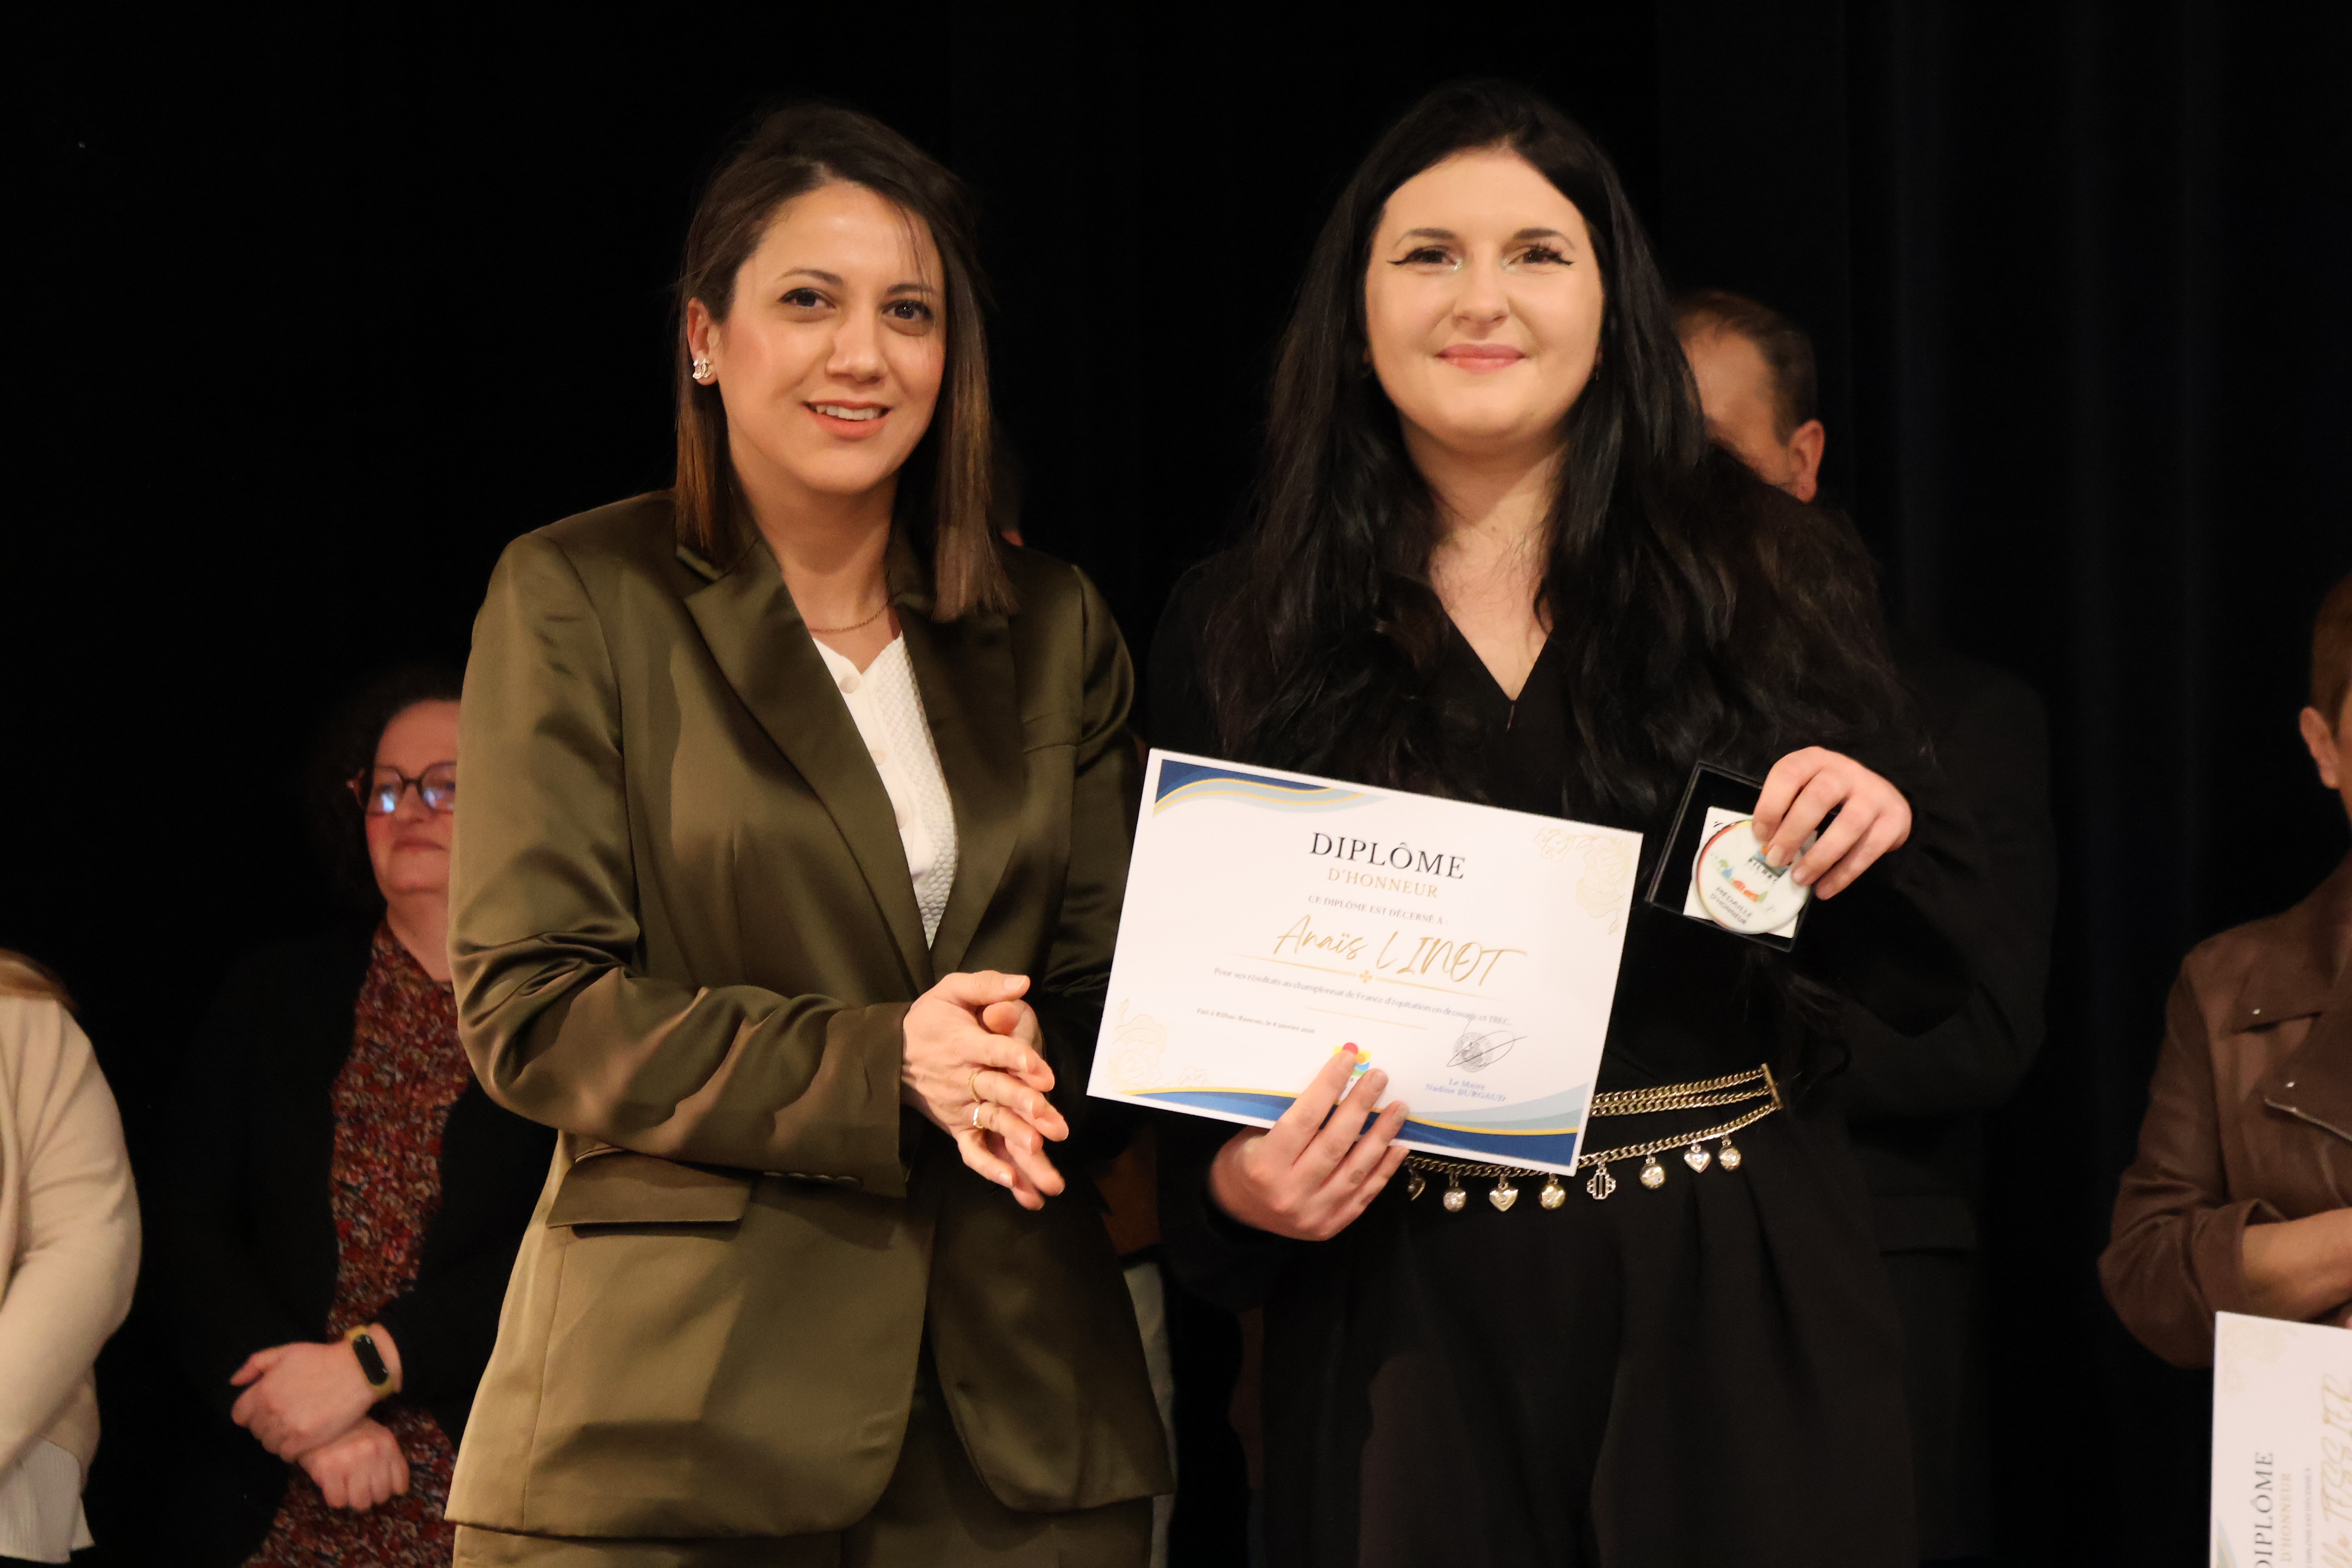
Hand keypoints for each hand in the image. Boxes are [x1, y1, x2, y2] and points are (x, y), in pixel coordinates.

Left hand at [229, 1329, 398, 1458]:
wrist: (357, 1371)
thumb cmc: (321, 1359)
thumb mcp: (286, 1352)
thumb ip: (255, 1364)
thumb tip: (234, 1382)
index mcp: (263, 1390)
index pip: (239, 1415)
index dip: (250, 1413)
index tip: (265, 1409)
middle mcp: (271, 1411)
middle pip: (256, 1431)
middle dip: (266, 1425)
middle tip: (285, 1416)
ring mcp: (288, 1428)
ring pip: (270, 1445)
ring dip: (279, 1438)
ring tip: (295, 1427)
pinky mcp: (305, 1440)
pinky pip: (286, 1455)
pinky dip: (291, 1449)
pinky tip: (303, 1437)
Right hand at [296, 1417, 409, 1510]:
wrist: (317, 1416)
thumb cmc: (350, 1430)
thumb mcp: (377, 1436)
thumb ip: (388, 1458)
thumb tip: (396, 1489)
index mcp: (386, 1444)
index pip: (399, 1484)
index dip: (389, 1490)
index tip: (379, 1487)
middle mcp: (371, 1453)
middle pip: (380, 1496)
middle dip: (370, 1495)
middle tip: (360, 1487)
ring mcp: (349, 1461)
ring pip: (361, 1502)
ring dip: (353, 1499)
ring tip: (347, 1487)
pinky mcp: (327, 1469)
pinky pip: (338, 1501)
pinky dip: (336, 1497)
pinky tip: (333, 1485)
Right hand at [901, 971, 1068, 1209]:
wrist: (893, 1054)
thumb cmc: (931, 1018)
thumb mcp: (952, 990)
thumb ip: (987, 985)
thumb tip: (1022, 982)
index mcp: (965, 1043)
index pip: (994, 1050)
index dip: (1018, 1059)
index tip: (1043, 1072)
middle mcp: (964, 1077)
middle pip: (997, 1091)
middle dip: (1025, 1106)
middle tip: (1053, 1122)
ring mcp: (960, 1106)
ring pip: (991, 1123)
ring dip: (1017, 1142)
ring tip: (1041, 1157)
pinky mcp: (958, 1127)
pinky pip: (972, 1151)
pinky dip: (989, 1167)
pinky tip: (1013, 1183)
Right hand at [1209, 1045, 1407, 1240]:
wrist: (1237, 1213)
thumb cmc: (1244, 1164)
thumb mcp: (1253, 1136)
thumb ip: (1289, 1118)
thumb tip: (1332, 1083)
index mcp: (1264, 1166)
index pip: (1304, 1120)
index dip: (1328, 1087)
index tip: (1347, 1059)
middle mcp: (1290, 1192)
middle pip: (1335, 1143)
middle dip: (1360, 1106)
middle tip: (1379, 1078)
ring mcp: (1313, 1213)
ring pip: (1355, 1169)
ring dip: (1381, 1135)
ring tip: (1398, 1108)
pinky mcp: (1329, 1226)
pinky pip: (1363, 1194)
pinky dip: (1384, 1169)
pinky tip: (1398, 1145)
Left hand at [1752, 747, 1912, 898]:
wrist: (1882, 794)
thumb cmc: (1830, 796)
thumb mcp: (1805, 789)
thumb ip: (1785, 810)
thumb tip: (1764, 847)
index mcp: (1815, 760)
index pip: (1789, 774)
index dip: (1771, 805)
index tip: (1761, 835)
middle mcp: (1846, 771)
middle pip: (1819, 798)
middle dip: (1793, 833)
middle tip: (1776, 860)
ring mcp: (1874, 794)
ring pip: (1849, 824)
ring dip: (1820, 857)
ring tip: (1799, 879)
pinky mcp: (1895, 818)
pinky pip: (1870, 849)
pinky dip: (1844, 873)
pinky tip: (1825, 889)